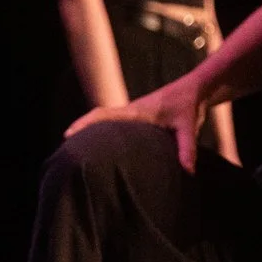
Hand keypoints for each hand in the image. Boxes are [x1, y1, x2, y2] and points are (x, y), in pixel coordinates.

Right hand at [69, 76, 209, 171]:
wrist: (195, 90)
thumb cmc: (189, 105)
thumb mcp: (188, 126)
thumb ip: (187, 148)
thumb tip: (188, 171)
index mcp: (136, 112)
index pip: (104, 115)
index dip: (85, 124)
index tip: (67, 135)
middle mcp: (131, 112)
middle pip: (99, 119)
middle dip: (82, 130)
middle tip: (65, 149)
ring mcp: (134, 116)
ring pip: (107, 124)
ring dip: (93, 133)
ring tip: (79, 154)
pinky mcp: (140, 121)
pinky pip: (118, 127)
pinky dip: (107, 135)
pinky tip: (106, 152)